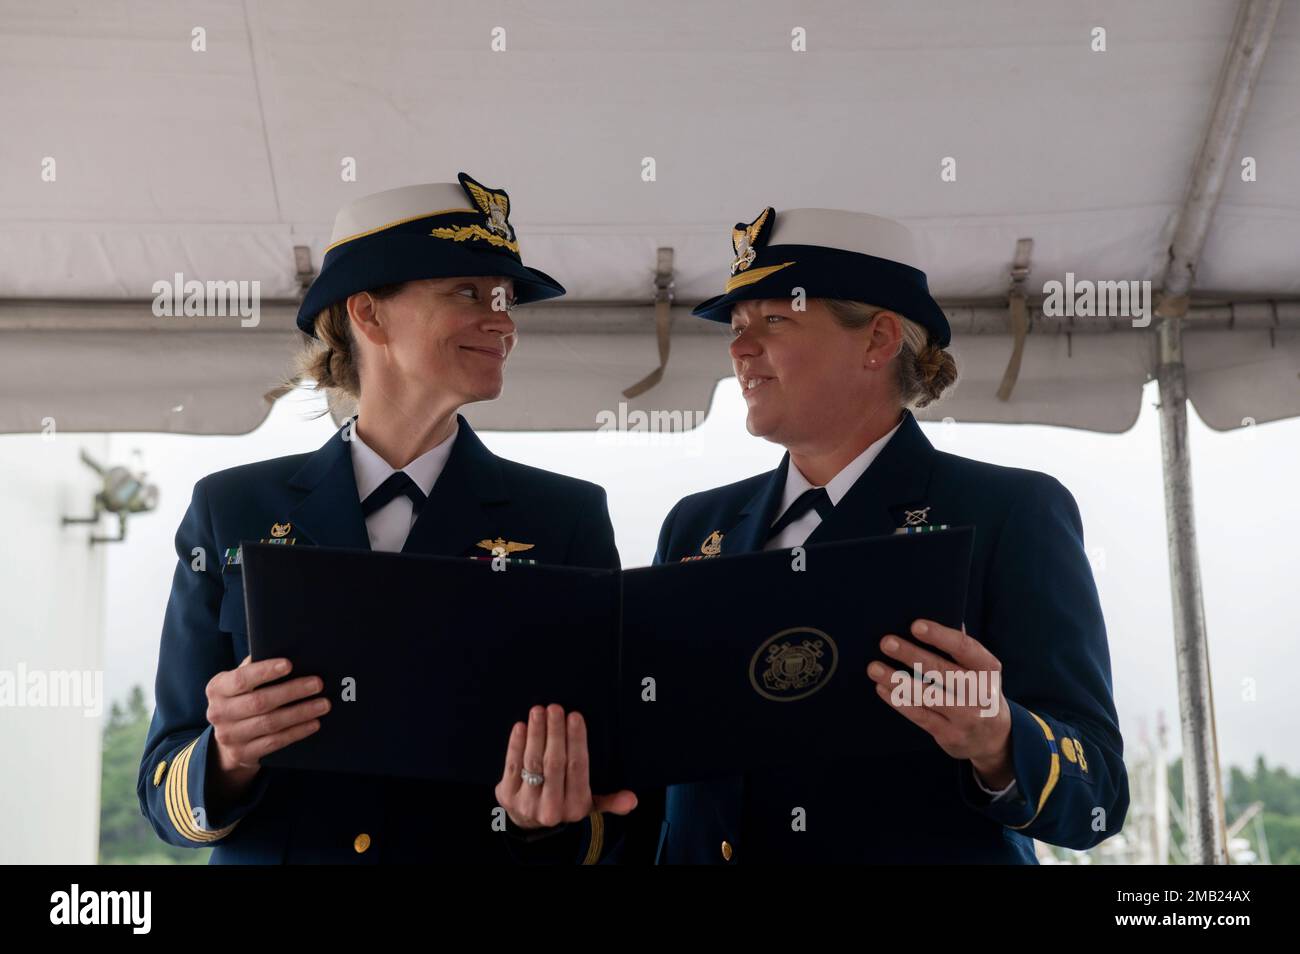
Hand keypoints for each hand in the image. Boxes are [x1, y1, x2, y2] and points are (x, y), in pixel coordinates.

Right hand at [206, 655, 328, 796]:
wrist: (228, 740)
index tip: (289, 664)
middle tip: (317, 684)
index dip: (265, 671)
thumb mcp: (241, 683)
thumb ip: (255, 668)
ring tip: (323, 704)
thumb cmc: (242, 699)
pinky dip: (297, 732)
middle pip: (259, 702)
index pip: (241, 679)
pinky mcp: (242, 754)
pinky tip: (313, 723)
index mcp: (217, 688)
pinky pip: (274, 742)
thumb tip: (287, 651)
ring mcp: (228, 736)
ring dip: (300, 713)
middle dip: (292, 691)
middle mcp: (218, 712)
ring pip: (270, 723)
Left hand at [496, 704, 637, 829]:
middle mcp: (552, 808)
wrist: (528, 822)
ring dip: (536, 733)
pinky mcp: (507, 796)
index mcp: (576, 806)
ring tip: (539, 711)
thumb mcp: (589, 805)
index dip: (576, 740)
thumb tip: (633, 799)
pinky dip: (516, 744)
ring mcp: (527, 803)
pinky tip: (521, 726)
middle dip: (555, 732)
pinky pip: (512, 765)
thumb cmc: (564, 802)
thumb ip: (611, 801)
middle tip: (556, 708)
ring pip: (532, 762)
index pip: (577, 768)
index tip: (575, 716)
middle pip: (554, 763)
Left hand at [866, 619, 1013, 787]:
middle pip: (943, 671)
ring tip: (874, 667)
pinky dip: (898, 700)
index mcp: (988, 669)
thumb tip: (939, 608)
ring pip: (927, 695)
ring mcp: (967, 717)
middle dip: (912, 655)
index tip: (915, 625)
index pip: (965, 648)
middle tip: (886, 641)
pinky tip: (882, 687)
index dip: (940, 636)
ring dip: (897, 680)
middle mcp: (981, 693)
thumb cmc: (978, 689)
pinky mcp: (950, 735)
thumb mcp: (979, 668)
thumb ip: (960, 644)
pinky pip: (919, 715)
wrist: (994, 737)